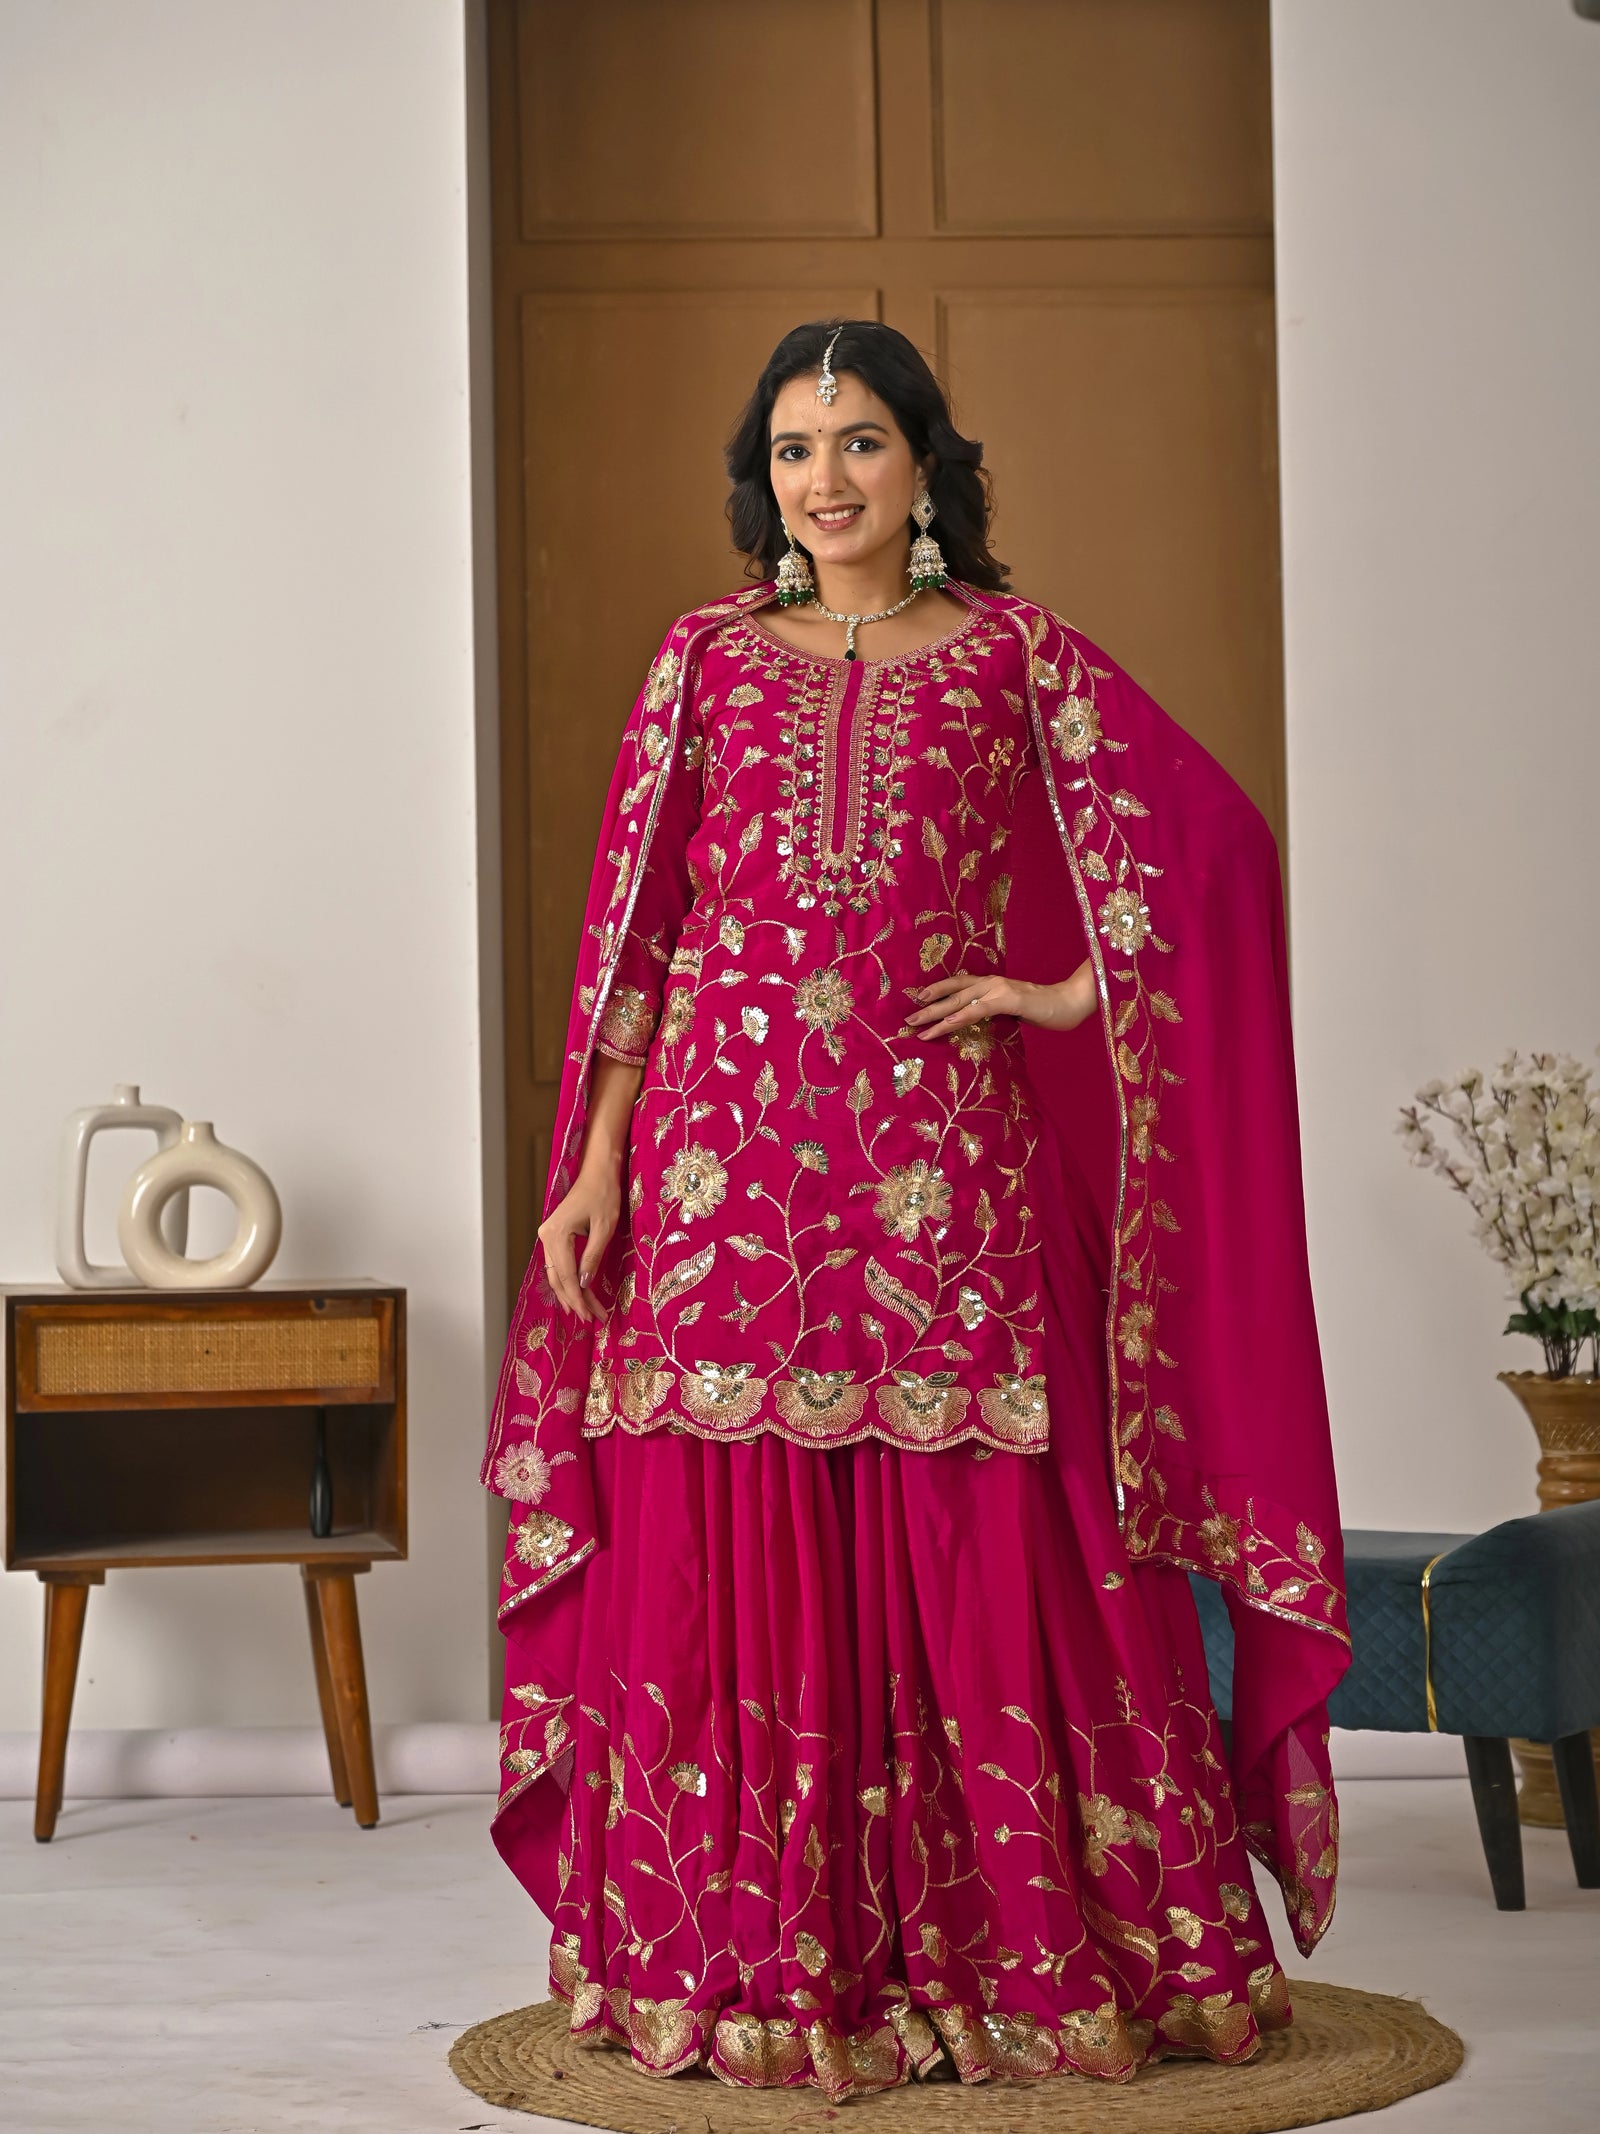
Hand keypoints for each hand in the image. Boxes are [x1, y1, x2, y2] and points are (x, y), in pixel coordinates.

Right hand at [537, 1159, 622, 1320]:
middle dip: (575, 1300)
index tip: (589, 1316)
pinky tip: (574, 1293)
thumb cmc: (604, 1195)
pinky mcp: (553, 1235)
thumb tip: (584, 1285)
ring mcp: (547, 1236)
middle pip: (558, 1278)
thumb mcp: (604, 1228)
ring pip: (556, 1273)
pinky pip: (558, 1264)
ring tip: (583, 1312)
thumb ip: (592, 1257)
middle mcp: (546, 1237)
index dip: (578, 1298)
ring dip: (570, 1293)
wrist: (597, 1172)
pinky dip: (566, 1280)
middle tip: (590, 1319)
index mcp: (556, 1234)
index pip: (567, 1276)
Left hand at [904, 960, 1097, 1040]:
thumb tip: (977, 1019)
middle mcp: (991, 981)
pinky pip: (979, 1008)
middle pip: (952, 991)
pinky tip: (946, 1023)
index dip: (936, 990)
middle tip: (907, 1019)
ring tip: (918, 1025)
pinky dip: (961, 1015)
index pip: (958, 984)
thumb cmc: (1045, 1008)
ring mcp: (999, 988)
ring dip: (936, 1013)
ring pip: (960, 1000)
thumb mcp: (1013, 1010)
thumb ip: (995, 1011)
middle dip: (927, 1004)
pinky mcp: (1009, 999)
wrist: (1072, 1002)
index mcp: (992, 983)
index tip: (916, 1000)